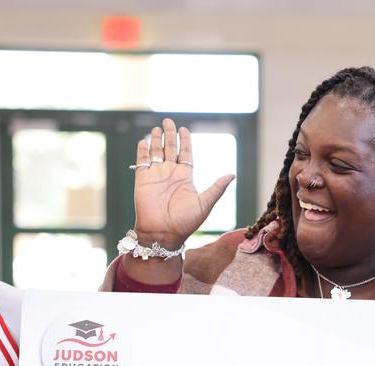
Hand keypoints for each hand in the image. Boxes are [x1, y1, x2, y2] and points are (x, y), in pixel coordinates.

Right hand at [132, 118, 234, 248]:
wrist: (164, 233)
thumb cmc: (185, 222)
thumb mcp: (205, 203)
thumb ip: (217, 188)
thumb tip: (232, 175)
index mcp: (185, 178)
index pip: (186, 154)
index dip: (185, 142)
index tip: (185, 129)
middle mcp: (170, 174)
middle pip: (170, 149)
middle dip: (170, 135)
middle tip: (169, 121)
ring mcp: (156, 176)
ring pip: (156, 152)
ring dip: (156, 140)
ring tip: (158, 127)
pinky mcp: (142, 179)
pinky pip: (142, 162)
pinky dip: (142, 151)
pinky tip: (144, 141)